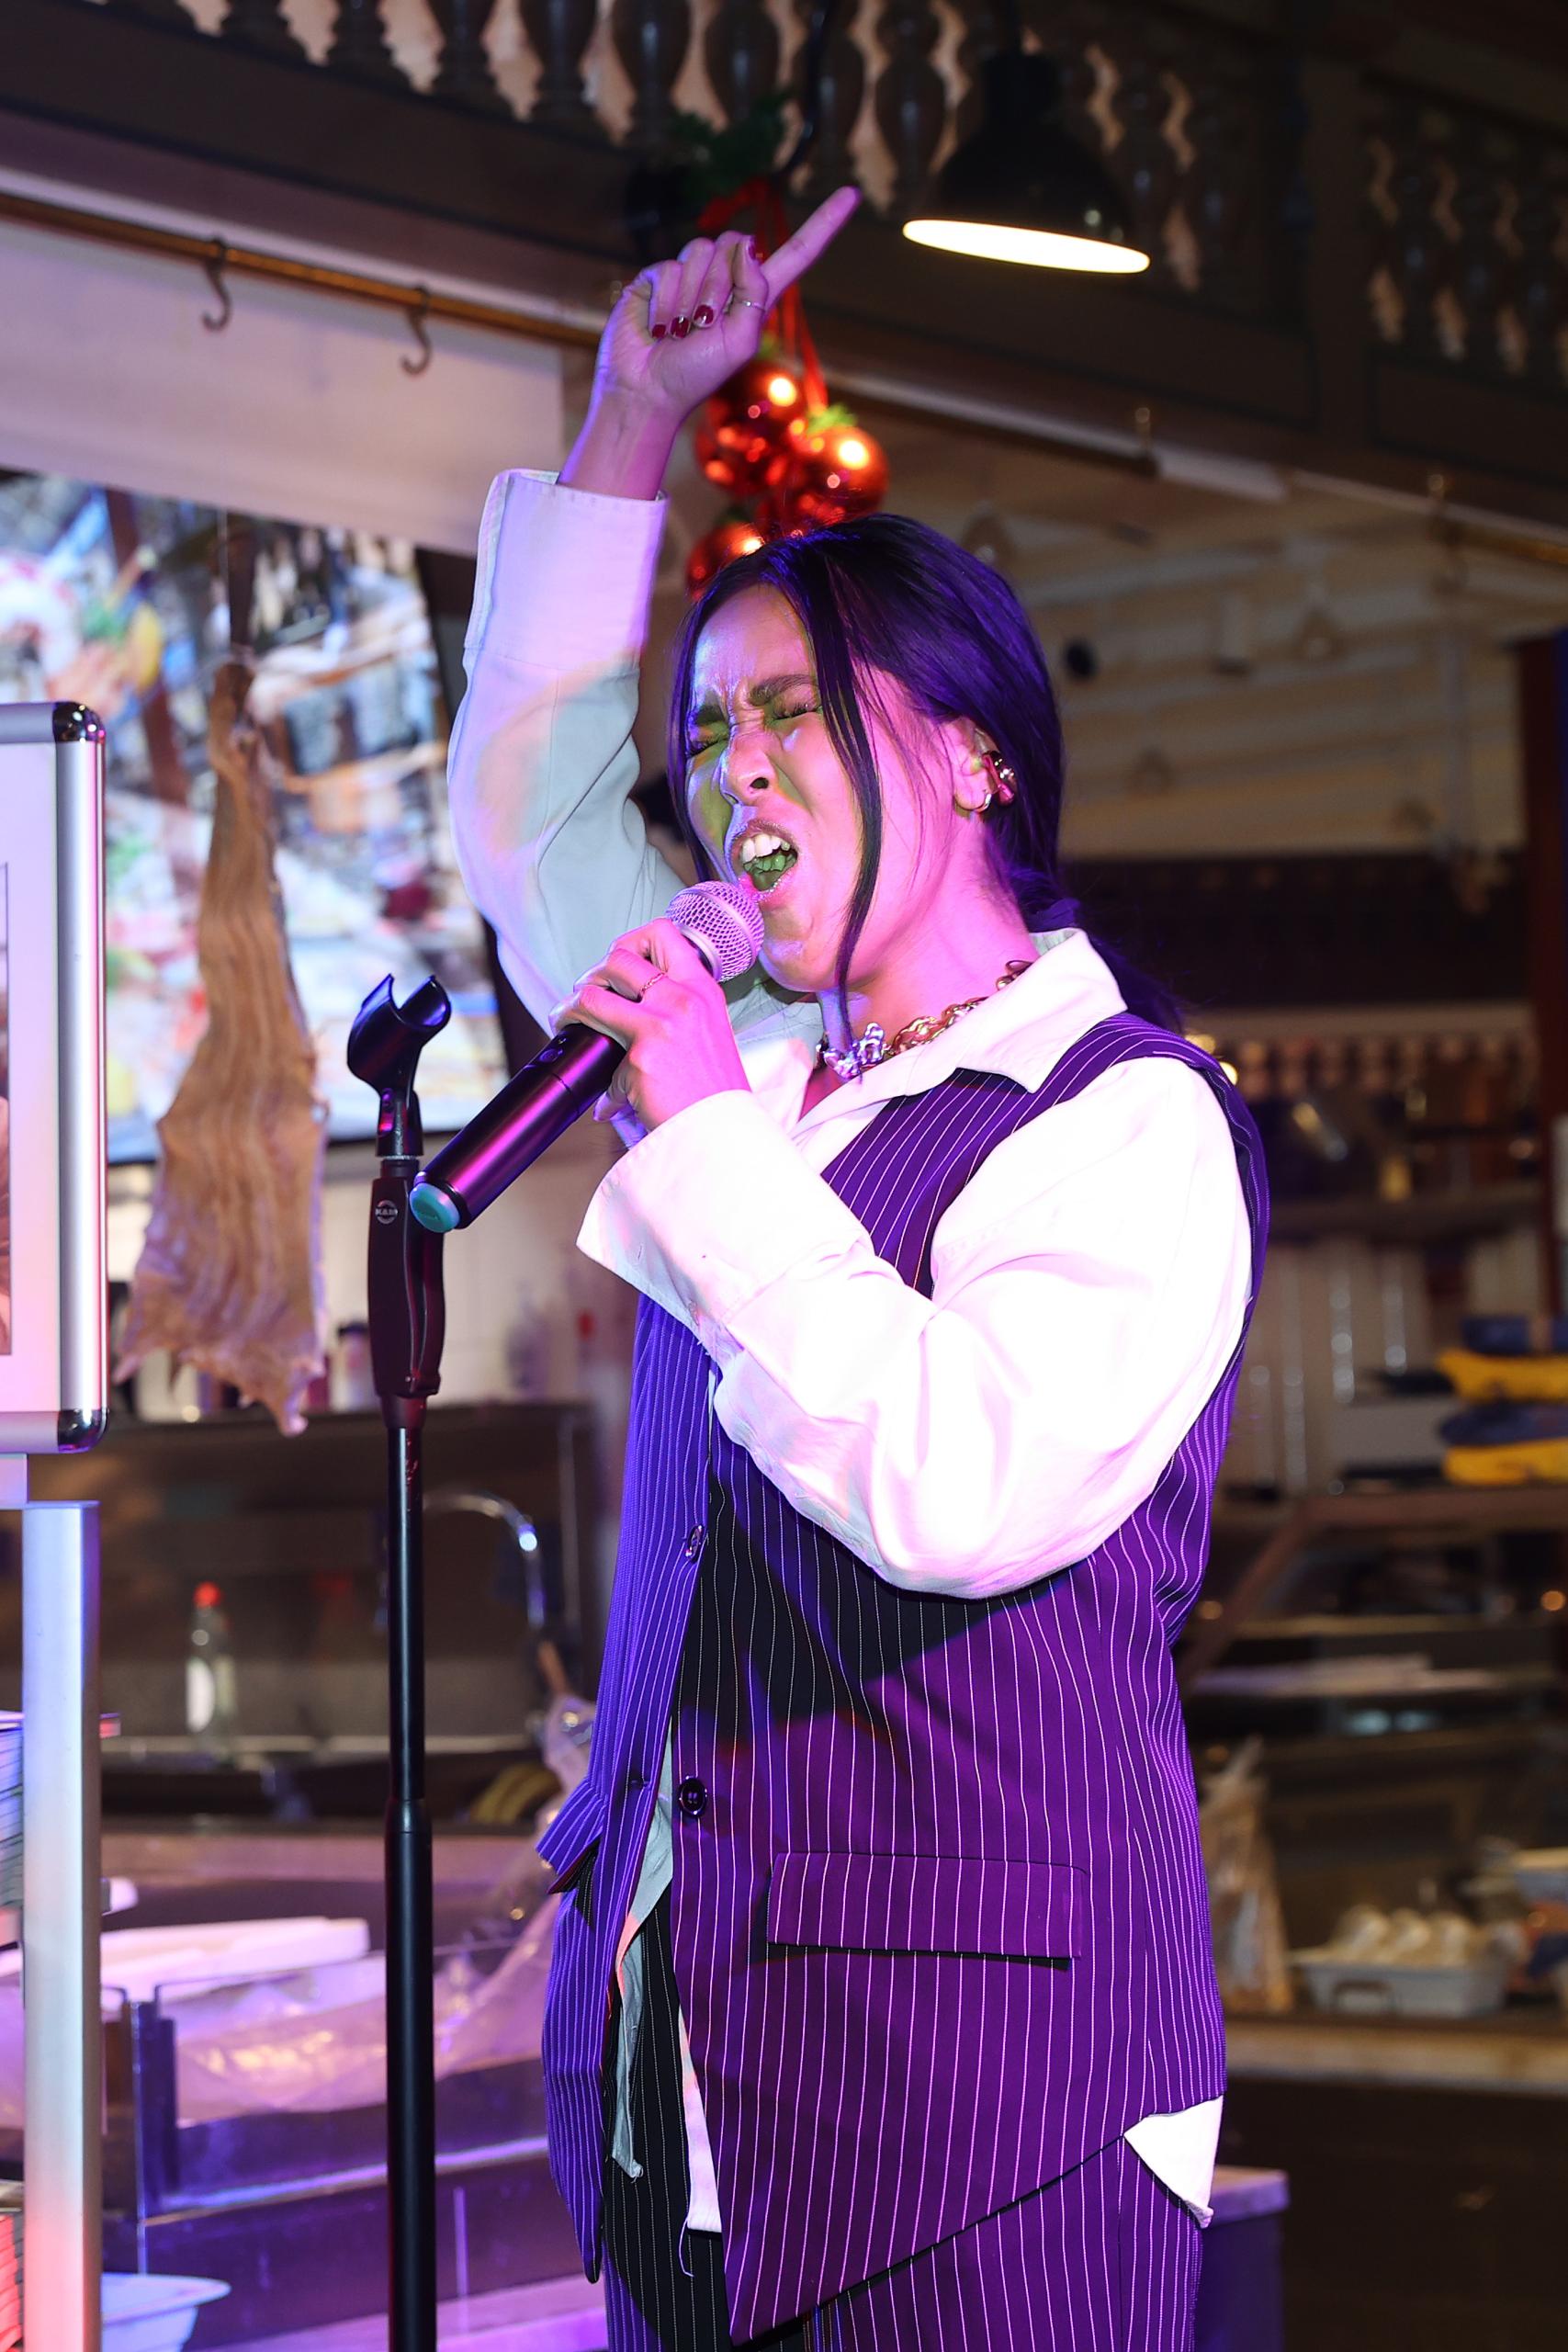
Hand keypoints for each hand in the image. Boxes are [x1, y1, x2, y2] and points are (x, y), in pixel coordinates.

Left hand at [552, 919, 750, 1134]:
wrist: (722, 1129)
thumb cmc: (716, 1090)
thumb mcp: (710, 1032)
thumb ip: (679, 1011)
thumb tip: (631, 1007)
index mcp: (702, 988)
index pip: (663, 933)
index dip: (630, 941)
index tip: (617, 963)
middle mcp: (683, 998)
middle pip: (617, 957)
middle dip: (592, 975)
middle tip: (587, 997)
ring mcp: (661, 1023)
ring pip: (592, 994)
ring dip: (571, 1009)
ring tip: (569, 1024)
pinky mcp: (641, 1055)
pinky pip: (600, 1055)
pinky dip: (599, 1079)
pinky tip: (605, 1097)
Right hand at [586, 186, 858, 429]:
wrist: (646, 389)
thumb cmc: (694, 375)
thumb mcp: (738, 343)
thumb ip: (754, 296)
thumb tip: (747, 248)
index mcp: (757, 296)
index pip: (796, 253)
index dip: (823, 224)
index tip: (852, 195)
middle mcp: (727, 278)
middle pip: (736, 245)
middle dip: (718, 288)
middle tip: (701, 328)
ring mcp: (691, 273)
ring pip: (702, 251)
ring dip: (690, 298)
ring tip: (679, 330)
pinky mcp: (659, 274)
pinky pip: (669, 266)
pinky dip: (665, 302)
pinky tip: (658, 326)